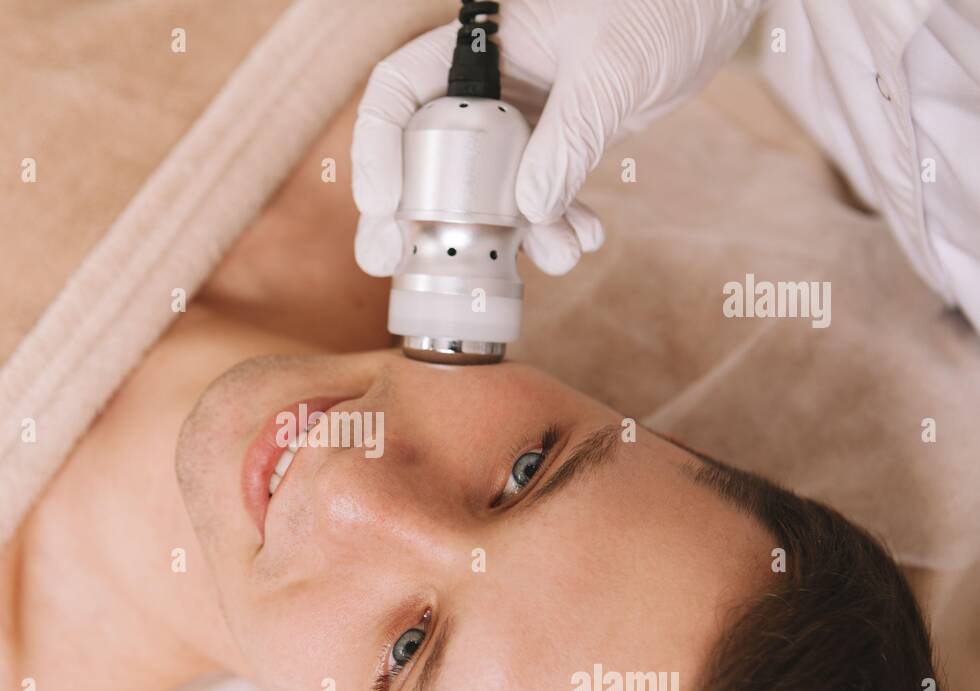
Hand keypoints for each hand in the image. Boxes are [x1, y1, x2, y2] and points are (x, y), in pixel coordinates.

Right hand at [351, 0, 762, 276]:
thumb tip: (528, 210)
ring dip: (508, 237)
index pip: (399, 91)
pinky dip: (556, 228)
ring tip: (553, 258)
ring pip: (482, 193)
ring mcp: (521, 122)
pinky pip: (537, 201)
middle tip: (390, 263)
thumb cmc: (663, 6)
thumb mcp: (611, 69)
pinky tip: (584, 239)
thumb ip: (568, 138)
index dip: (378, 147)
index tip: (385, 203)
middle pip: (423, 154)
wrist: (715, 9)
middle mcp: (489, 88)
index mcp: (482, 46)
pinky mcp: (556, 148)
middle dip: (414, 216)